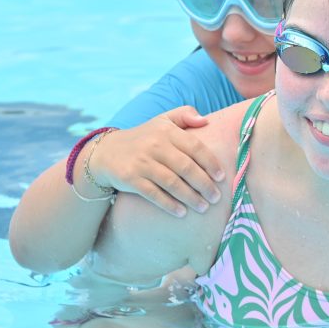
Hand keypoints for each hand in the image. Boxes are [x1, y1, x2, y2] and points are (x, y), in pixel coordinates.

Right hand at [87, 107, 224, 215]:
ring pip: (172, 183)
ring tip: (204, 207)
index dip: (210, 162)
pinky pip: (154, 194)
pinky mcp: (131, 178)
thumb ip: (184, 114)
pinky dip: (169, 204)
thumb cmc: (144, 138)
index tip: (221, 177)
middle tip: (216, 197)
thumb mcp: (162, 120)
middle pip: (186, 167)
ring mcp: (142, 163)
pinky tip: (182, 212)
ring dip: (190, 197)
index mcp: (167, 131)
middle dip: (204, 184)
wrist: (106, 152)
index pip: (195, 146)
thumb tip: (205, 120)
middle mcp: (155, 145)